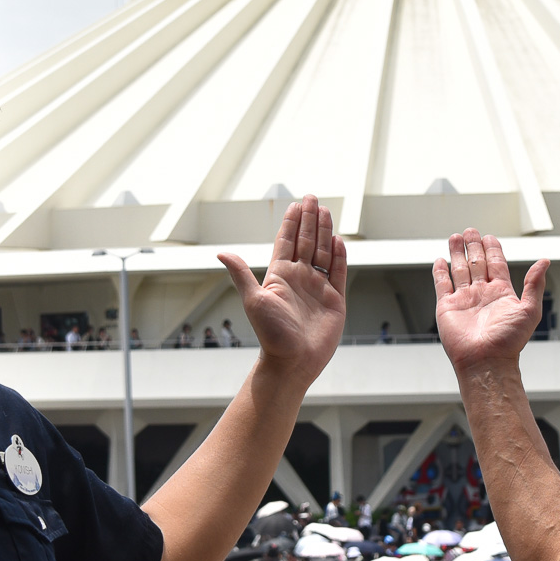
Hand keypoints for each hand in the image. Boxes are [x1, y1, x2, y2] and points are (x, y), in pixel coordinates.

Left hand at [220, 195, 347, 382]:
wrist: (292, 362)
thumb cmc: (271, 334)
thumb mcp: (253, 299)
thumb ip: (241, 273)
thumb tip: (220, 252)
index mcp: (279, 276)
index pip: (286, 242)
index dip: (291, 223)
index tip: (295, 204)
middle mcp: (299, 279)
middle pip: (306, 242)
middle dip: (309, 220)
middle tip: (312, 197)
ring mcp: (317, 288)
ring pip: (322, 253)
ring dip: (324, 232)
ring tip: (325, 211)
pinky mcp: (334, 300)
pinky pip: (338, 272)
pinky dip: (339, 256)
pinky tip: (338, 240)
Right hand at [432, 228, 547, 371]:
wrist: (486, 360)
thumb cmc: (509, 341)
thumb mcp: (529, 309)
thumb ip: (534, 283)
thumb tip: (545, 261)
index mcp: (501, 293)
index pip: (496, 264)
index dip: (493, 249)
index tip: (489, 237)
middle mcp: (482, 294)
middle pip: (476, 263)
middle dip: (473, 246)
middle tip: (470, 231)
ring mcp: (464, 300)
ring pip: (459, 270)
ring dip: (457, 253)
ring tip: (455, 237)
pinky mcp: (447, 307)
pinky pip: (442, 285)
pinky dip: (440, 272)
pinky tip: (440, 261)